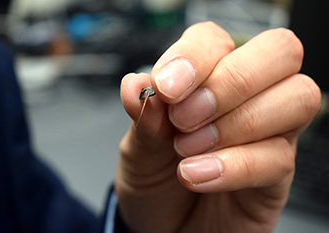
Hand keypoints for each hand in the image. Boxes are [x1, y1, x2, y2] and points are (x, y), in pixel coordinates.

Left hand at [116, 22, 320, 232]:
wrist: (162, 226)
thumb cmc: (154, 179)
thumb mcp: (139, 147)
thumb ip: (145, 117)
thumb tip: (136, 85)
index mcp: (207, 76)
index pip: (215, 39)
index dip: (194, 57)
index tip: (166, 88)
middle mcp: (246, 96)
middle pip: (278, 53)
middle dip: (229, 83)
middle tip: (184, 118)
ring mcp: (268, 132)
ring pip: (296, 98)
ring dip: (235, 123)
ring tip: (187, 150)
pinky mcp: (277, 172)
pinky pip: (279, 157)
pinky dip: (233, 165)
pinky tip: (197, 175)